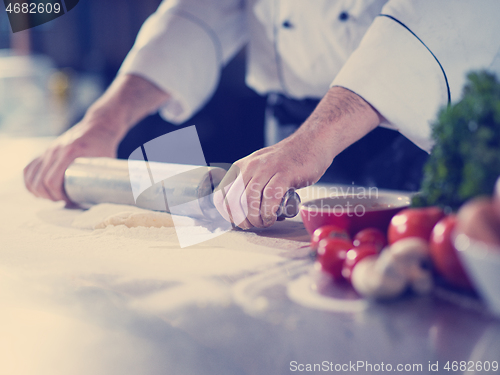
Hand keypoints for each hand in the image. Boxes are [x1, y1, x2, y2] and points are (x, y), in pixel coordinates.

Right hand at [24, 74, 169, 202]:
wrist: (99, 125)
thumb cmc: (105, 144)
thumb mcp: (108, 161)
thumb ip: (110, 178)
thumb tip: (116, 201)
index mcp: (70, 152)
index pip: (51, 180)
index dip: (57, 196)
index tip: (69, 202)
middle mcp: (55, 150)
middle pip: (39, 182)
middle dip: (49, 197)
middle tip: (65, 203)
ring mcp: (48, 150)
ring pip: (31, 176)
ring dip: (38, 191)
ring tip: (54, 198)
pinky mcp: (46, 151)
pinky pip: (30, 168)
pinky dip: (30, 181)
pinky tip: (38, 190)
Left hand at [213, 86, 382, 228]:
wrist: (311, 144)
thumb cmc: (287, 162)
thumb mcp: (260, 170)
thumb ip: (249, 184)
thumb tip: (240, 212)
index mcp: (241, 167)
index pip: (222, 195)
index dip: (228, 214)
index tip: (239, 222)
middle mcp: (250, 166)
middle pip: (235, 201)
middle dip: (243, 220)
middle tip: (255, 225)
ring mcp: (267, 168)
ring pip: (250, 200)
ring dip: (256, 218)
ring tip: (265, 222)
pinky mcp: (284, 173)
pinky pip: (270, 196)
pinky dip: (268, 212)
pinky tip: (272, 217)